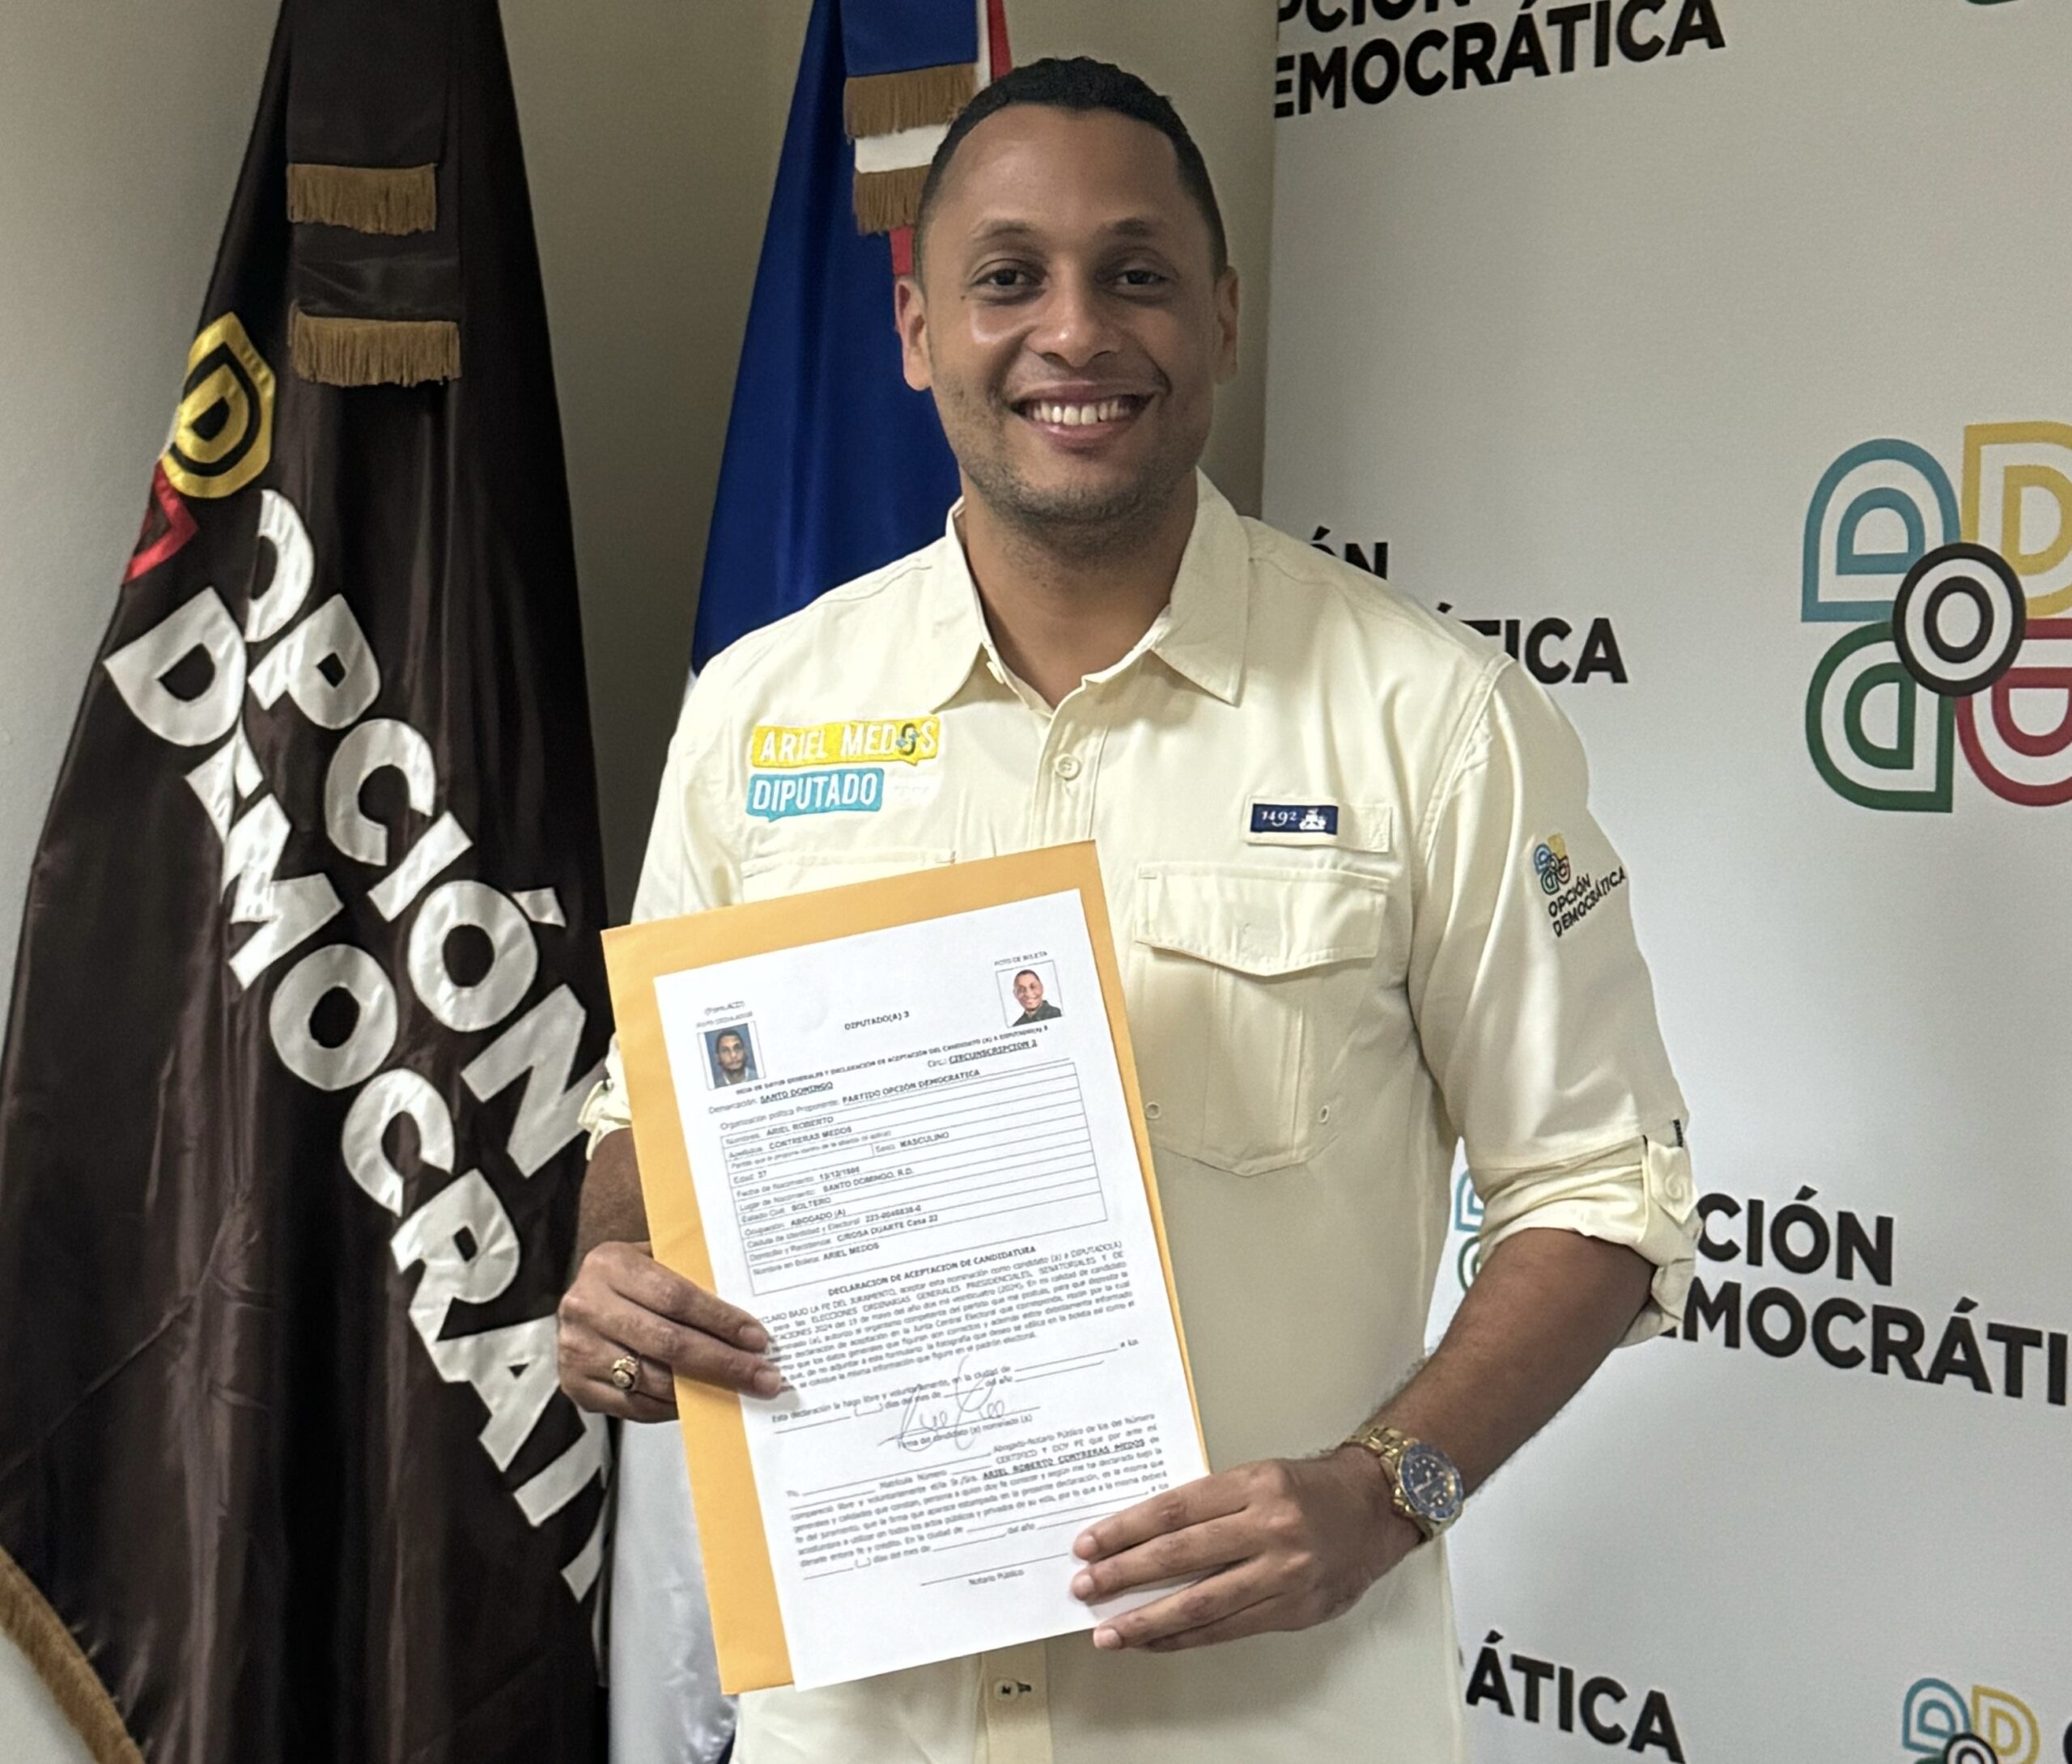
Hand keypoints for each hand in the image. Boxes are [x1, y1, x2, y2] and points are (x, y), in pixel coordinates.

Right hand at [556, 1239, 779, 1420]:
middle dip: (723, 1363)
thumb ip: (689, 1281)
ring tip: (742, 1393)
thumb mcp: (652, 1263)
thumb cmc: (630, 1282)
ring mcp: (577, 1349)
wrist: (578, 1305)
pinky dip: (674, 1408)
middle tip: (764, 1377)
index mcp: (609, 1264)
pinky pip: (635, 1407)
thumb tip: (748, 1321)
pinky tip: (703, 1403)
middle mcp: (587, 1306)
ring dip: (703, 1390)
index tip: (758, 1339)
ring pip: (653, 1379)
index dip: (720, 1320)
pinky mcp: (576, 1386)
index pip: (675, 1296)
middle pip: (667, 1342)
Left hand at [1067, 1449, 1419, 1651]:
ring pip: (1201, 1603)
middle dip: (1125, 1574)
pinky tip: (1156, 1640)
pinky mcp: (1293, 1610)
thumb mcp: (1258, 1476)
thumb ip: (1210, 1505)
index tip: (1090, 1544)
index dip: (1126, 1529)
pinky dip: (1185, 1637)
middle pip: (1181, 1555)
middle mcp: (1270, 1527)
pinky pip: (1227, 1629)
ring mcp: (1283, 1573)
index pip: (1174, 1510)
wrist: (1374, 1508)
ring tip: (1110, 1631)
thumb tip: (1144, 1537)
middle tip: (1086, 1586)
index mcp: (1255, 1484)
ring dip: (1148, 1620)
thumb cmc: (1308, 1490)